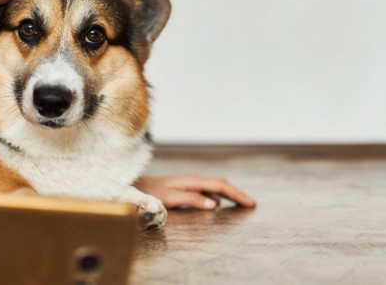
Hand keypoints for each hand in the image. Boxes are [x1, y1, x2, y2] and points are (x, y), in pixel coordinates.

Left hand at [135, 175, 255, 209]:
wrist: (134, 186)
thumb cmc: (150, 193)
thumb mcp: (171, 198)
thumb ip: (192, 199)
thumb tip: (214, 204)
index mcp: (192, 181)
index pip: (220, 186)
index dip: (237, 194)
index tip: (250, 203)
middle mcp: (192, 181)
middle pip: (220, 184)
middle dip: (236, 193)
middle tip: (251, 203)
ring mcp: (187, 184)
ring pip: (213, 187)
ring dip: (228, 194)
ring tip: (240, 202)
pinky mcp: (182, 189)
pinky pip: (206, 192)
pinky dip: (217, 197)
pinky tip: (217, 204)